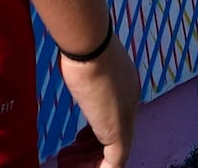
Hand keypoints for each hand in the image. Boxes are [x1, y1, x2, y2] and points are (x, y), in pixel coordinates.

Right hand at [54, 31, 141, 167]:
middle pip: (114, 138)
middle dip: (90, 151)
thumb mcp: (84, 61)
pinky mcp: (119, 131)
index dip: (94, 133)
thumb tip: (76, 68)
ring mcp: (126, 117)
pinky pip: (113, 163)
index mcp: (125, 85)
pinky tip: (73, 166)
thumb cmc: (82, 46)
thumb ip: (85, 72)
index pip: (113, 117)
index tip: (78, 139)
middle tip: (68, 156)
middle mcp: (130, 102)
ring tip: (66, 162)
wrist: (90, 43)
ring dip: (88, 162)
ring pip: (114, 154)